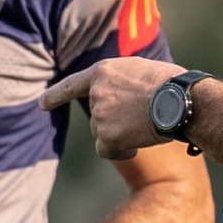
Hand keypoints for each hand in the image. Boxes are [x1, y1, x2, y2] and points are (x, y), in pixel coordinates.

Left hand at [40, 56, 180, 158]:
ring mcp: (99, 114)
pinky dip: (120, 152)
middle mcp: (96, 92)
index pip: (73, 84)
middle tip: (142, 120)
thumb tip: (125, 96)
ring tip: (145, 127)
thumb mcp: (143, 70)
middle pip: (98, 117)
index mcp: (103, 71)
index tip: (42, 104)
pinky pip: (106, 150)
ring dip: (120, 135)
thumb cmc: (173, 85)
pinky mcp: (106, 135)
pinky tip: (136, 147)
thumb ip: (124, 81)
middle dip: (115, 122)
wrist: (180, 101)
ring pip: (103, 134)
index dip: (56, 95)